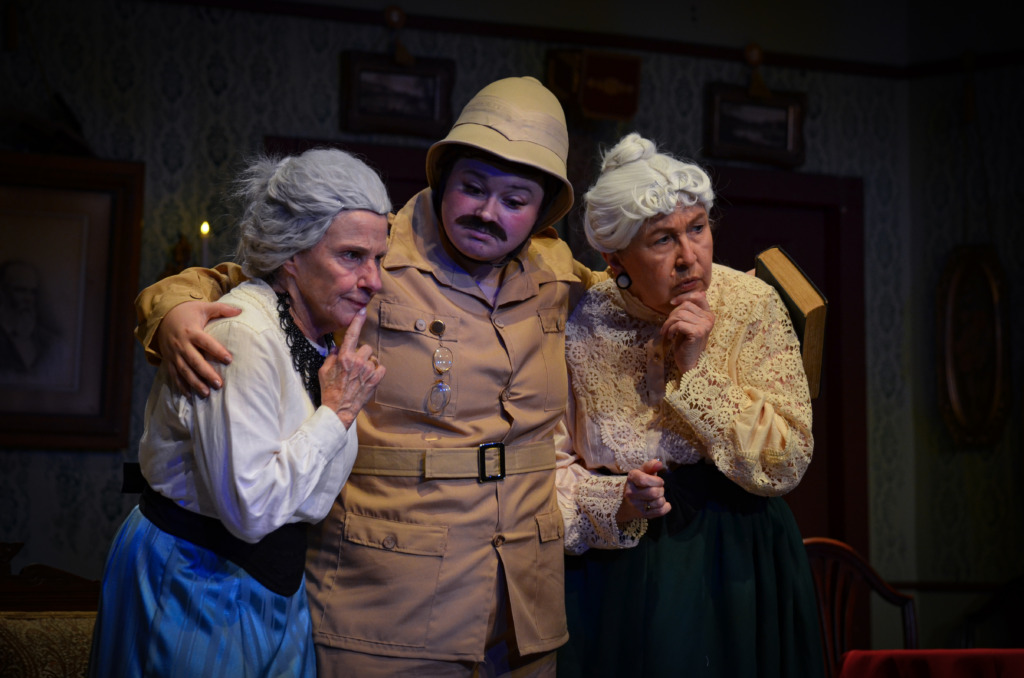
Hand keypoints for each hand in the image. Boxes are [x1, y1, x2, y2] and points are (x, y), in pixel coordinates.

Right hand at [157, 301, 239, 395]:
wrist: (162, 316)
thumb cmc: (187, 312)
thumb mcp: (203, 307)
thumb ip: (221, 309)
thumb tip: (240, 310)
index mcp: (191, 331)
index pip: (206, 342)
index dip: (217, 351)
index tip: (229, 360)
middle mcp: (181, 344)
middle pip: (195, 361)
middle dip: (206, 373)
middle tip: (219, 384)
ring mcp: (174, 354)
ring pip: (184, 371)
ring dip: (195, 383)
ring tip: (206, 393)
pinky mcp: (168, 360)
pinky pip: (174, 375)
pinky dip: (181, 386)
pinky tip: (190, 395)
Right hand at [319, 309, 385, 428]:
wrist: (338, 409)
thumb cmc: (329, 389)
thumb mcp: (323, 370)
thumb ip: (331, 356)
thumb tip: (337, 346)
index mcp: (344, 357)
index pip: (351, 335)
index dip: (357, 321)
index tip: (362, 311)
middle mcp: (357, 361)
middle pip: (365, 347)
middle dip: (361, 354)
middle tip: (354, 365)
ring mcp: (368, 371)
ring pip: (373, 358)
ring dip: (368, 363)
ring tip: (360, 374)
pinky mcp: (375, 380)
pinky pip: (381, 368)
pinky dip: (377, 371)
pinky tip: (368, 377)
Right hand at [616, 459, 671, 523]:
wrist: (625, 502)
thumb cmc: (637, 484)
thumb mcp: (641, 472)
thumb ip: (650, 466)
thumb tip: (659, 463)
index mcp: (631, 479)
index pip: (644, 480)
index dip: (656, 480)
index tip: (658, 481)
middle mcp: (630, 493)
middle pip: (654, 493)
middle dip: (661, 489)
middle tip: (658, 488)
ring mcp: (636, 505)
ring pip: (658, 502)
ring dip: (662, 498)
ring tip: (658, 496)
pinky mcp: (642, 514)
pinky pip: (660, 511)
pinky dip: (666, 507)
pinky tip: (663, 504)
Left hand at [661, 290, 713, 373]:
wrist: (690, 363)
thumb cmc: (687, 344)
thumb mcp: (689, 324)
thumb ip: (693, 310)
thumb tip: (701, 292)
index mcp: (709, 315)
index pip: (697, 296)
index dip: (683, 297)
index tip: (671, 303)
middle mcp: (709, 319)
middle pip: (685, 306)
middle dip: (672, 315)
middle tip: (667, 327)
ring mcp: (704, 325)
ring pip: (680, 314)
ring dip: (669, 324)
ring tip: (667, 332)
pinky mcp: (697, 332)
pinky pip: (678, 324)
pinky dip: (670, 330)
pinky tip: (670, 337)